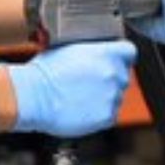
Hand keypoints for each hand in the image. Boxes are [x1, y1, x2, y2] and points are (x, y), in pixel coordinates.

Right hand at [8, 41, 136, 137]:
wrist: (34, 97)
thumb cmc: (44, 73)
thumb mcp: (68, 48)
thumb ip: (90, 50)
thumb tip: (94, 52)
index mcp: (106, 53)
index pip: (129, 51)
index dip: (121, 55)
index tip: (116, 59)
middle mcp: (113, 73)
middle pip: (123, 74)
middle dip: (109, 77)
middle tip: (89, 81)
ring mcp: (112, 96)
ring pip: (117, 95)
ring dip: (105, 95)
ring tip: (82, 96)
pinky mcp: (107, 116)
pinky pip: (110, 113)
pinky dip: (100, 112)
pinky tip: (82, 107)